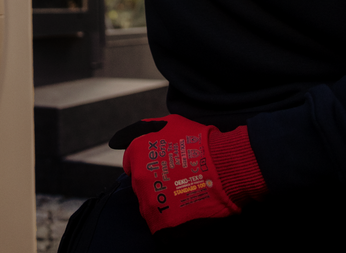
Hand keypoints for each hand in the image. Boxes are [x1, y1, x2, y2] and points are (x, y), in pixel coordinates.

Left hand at [110, 114, 265, 232]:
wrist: (225, 166)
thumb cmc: (201, 142)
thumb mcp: (171, 123)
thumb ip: (144, 129)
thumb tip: (119, 140)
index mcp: (137, 151)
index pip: (130, 163)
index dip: (146, 164)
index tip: (160, 166)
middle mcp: (139, 176)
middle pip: (139, 184)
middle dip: (152, 181)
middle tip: (175, 179)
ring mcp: (149, 200)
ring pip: (148, 203)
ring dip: (160, 200)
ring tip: (180, 194)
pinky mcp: (161, 220)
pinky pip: (158, 222)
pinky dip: (167, 218)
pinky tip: (182, 209)